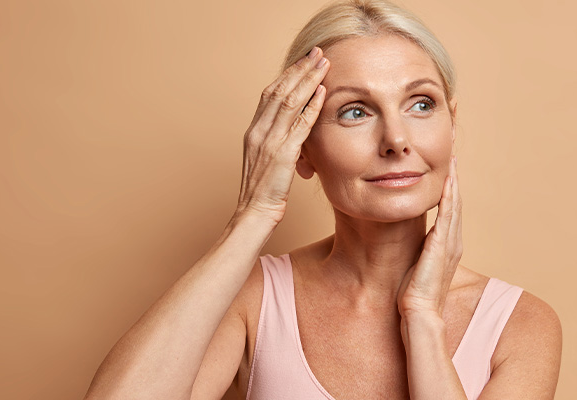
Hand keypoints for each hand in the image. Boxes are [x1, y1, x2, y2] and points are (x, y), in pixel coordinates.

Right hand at [235, 47, 329, 224]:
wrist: (253, 213)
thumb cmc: (262, 192)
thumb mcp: (266, 161)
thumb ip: (276, 142)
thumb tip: (291, 130)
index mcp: (254, 131)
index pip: (270, 93)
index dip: (288, 74)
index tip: (303, 61)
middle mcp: (258, 131)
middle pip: (279, 90)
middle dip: (299, 69)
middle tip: (316, 52)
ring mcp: (269, 141)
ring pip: (289, 101)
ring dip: (308, 80)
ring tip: (323, 64)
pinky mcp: (282, 154)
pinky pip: (299, 125)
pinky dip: (311, 106)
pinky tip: (322, 93)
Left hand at [396, 155, 462, 317]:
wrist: (419, 312)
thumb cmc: (414, 292)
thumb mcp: (418, 263)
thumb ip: (420, 249)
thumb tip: (410, 237)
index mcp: (448, 245)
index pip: (451, 209)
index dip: (450, 187)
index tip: (447, 168)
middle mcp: (453, 241)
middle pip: (457, 201)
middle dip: (454, 177)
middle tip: (453, 153)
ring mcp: (450, 243)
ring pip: (455, 205)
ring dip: (454, 181)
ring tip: (452, 160)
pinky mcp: (441, 246)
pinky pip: (447, 216)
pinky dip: (448, 198)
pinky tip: (447, 182)